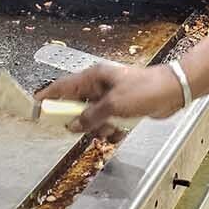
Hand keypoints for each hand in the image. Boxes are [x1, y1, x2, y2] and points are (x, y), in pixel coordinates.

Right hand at [36, 63, 185, 138]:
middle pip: (77, 106)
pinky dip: (112, 129)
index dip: (48, 96)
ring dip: (99, 128)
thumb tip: (71, 125)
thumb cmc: (143, 90)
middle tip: (81, 129)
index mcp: (94, 77)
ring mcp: (111, 98)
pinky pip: (108, 123)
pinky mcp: (122, 109)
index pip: (64, 86)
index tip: (35, 106)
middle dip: (80, 120)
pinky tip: (121, 130)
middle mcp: (100, 86)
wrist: (172, 91)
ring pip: (93, 118)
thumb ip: (89, 117)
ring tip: (111, 128)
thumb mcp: (112, 105)